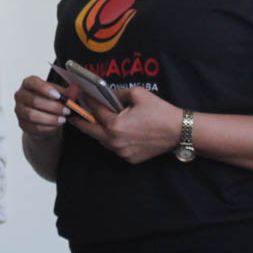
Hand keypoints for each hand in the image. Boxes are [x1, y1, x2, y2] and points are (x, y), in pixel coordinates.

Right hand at [14, 75, 71, 139]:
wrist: (43, 116)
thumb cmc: (50, 100)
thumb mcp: (57, 93)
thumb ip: (64, 92)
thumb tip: (73, 93)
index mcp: (28, 83)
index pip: (33, 82)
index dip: (45, 89)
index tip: (58, 96)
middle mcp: (20, 95)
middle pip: (34, 100)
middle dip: (52, 107)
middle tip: (67, 111)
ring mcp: (19, 110)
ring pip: (32, 116)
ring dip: (50, 119)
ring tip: (63, 120)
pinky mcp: (22, 124)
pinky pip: (34, 127)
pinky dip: (48, 128)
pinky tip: (57, 126)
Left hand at [69, 85, 183, 163]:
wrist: (179, 131)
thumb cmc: (160, 111)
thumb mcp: (137, 94)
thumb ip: (117, 94)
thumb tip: (105, 94)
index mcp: (115, 125)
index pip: (95, 111)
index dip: (87, 101)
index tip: (80, 95)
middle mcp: (115, 141)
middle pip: (90, 130)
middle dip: (80, 121)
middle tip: (73, 114)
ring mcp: (122, 152)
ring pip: (102, 140)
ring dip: (97, 130)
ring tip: (91, 120)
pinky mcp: (129, 158)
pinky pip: (114, 147)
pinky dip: (111, 139)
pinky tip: (113, 130)